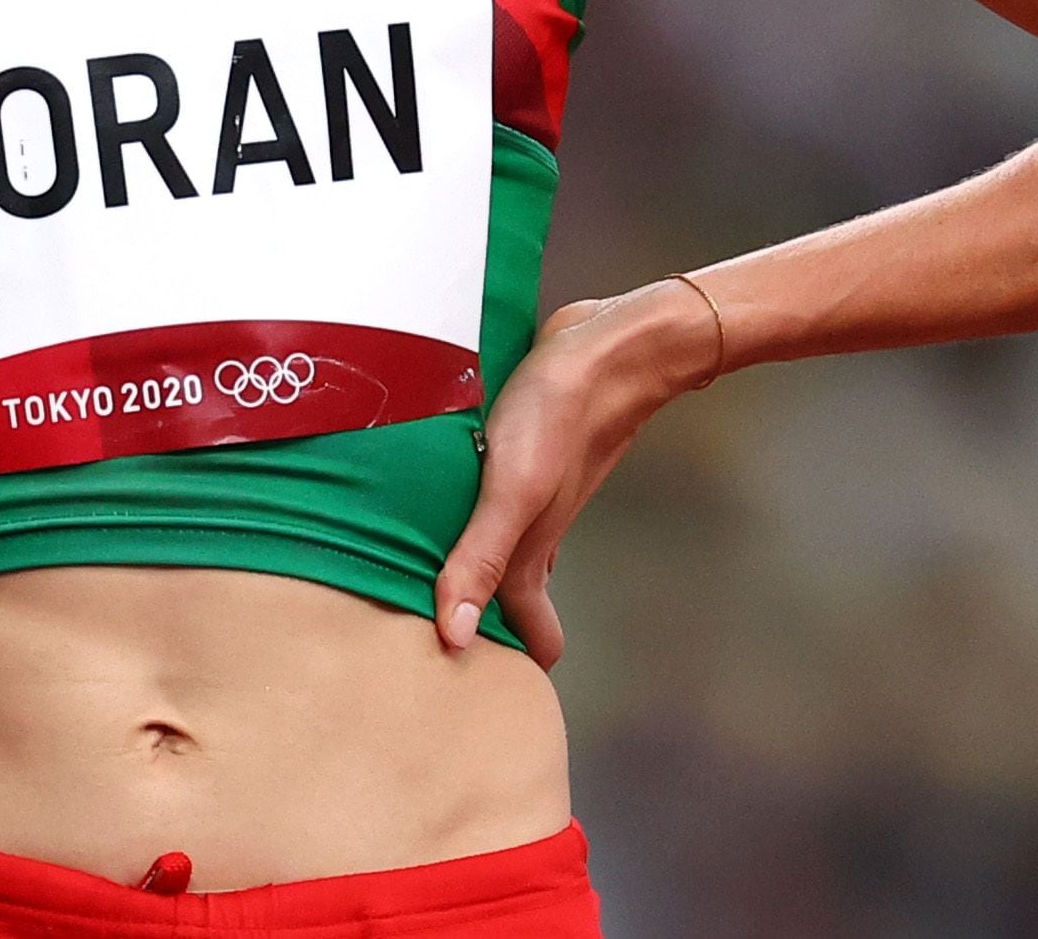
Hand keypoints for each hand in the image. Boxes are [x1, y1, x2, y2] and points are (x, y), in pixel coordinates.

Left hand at [431, 279, 717, 668]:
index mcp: (529, 551)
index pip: (528, 630)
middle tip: (434, 643)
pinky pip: (493, 497)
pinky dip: (469, 511)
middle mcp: (530, 528)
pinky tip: (440, 495)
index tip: (471, 693)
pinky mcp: (521, 448)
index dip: (507, 663)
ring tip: (423, 578)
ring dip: (472, 565)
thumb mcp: (511, 490)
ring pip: (501, 545)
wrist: (613, 344)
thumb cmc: (562, 416)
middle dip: (482, 622)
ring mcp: (529, 489)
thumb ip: (481, 558)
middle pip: (509, 593)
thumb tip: (452, 637)